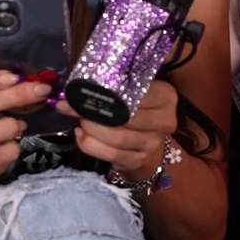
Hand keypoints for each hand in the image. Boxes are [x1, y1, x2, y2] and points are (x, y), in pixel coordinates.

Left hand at [57, 78, 179, 176]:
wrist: (146, 134)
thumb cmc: (135, 102)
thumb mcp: (132, 84)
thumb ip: (113, 79)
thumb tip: (77, 80)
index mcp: (165, 96)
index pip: (136, 93)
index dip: (106, 92)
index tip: (80, 89)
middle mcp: (164, 121)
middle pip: (126, 117)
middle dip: (94, 113)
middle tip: (74, 108)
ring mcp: (153, 144)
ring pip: (118, 138)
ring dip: (91, 130)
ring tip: (78, 121)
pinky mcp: (139, 160)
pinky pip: (112, 155)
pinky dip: (92, 146)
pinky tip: (82, 136)